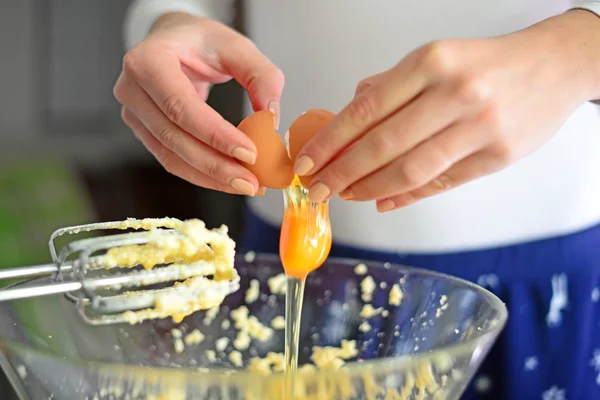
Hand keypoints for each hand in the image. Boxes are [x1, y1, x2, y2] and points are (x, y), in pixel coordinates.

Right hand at [114, 13, 283, 195]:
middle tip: (253, 183)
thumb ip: (261, 75)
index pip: (180, 106)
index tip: (250, 153)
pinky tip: (231, 180)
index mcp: (147, 60)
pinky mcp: (144, 132)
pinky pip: (172, 161)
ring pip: (171, 157)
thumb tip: (271, 117)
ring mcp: (133, 113)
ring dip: (212, 177)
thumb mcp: (236, 46)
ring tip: (248, 186)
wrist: (174, 40)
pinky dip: (203, 175)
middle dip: (217, 166)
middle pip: (174, 138)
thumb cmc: (202, 41)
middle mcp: (132, 89)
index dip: (215, 135)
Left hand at [295, 10, 599, 210]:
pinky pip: (441, 183)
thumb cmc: (486, 63)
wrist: (555, 65)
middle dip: (341, 173)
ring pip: (411, 170)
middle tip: (317, 189)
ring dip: (370, 188)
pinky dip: (407, 196)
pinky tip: (382, 201)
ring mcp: (480, 128)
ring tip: (347, 195)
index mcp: (432, 62)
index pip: (366, 109)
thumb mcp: (436, 58)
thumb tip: (348, 119)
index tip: (307, 162)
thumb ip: (391, 87)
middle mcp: (455, 94)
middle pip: (383, 145)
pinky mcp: (498, 156)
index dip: (330, 141)